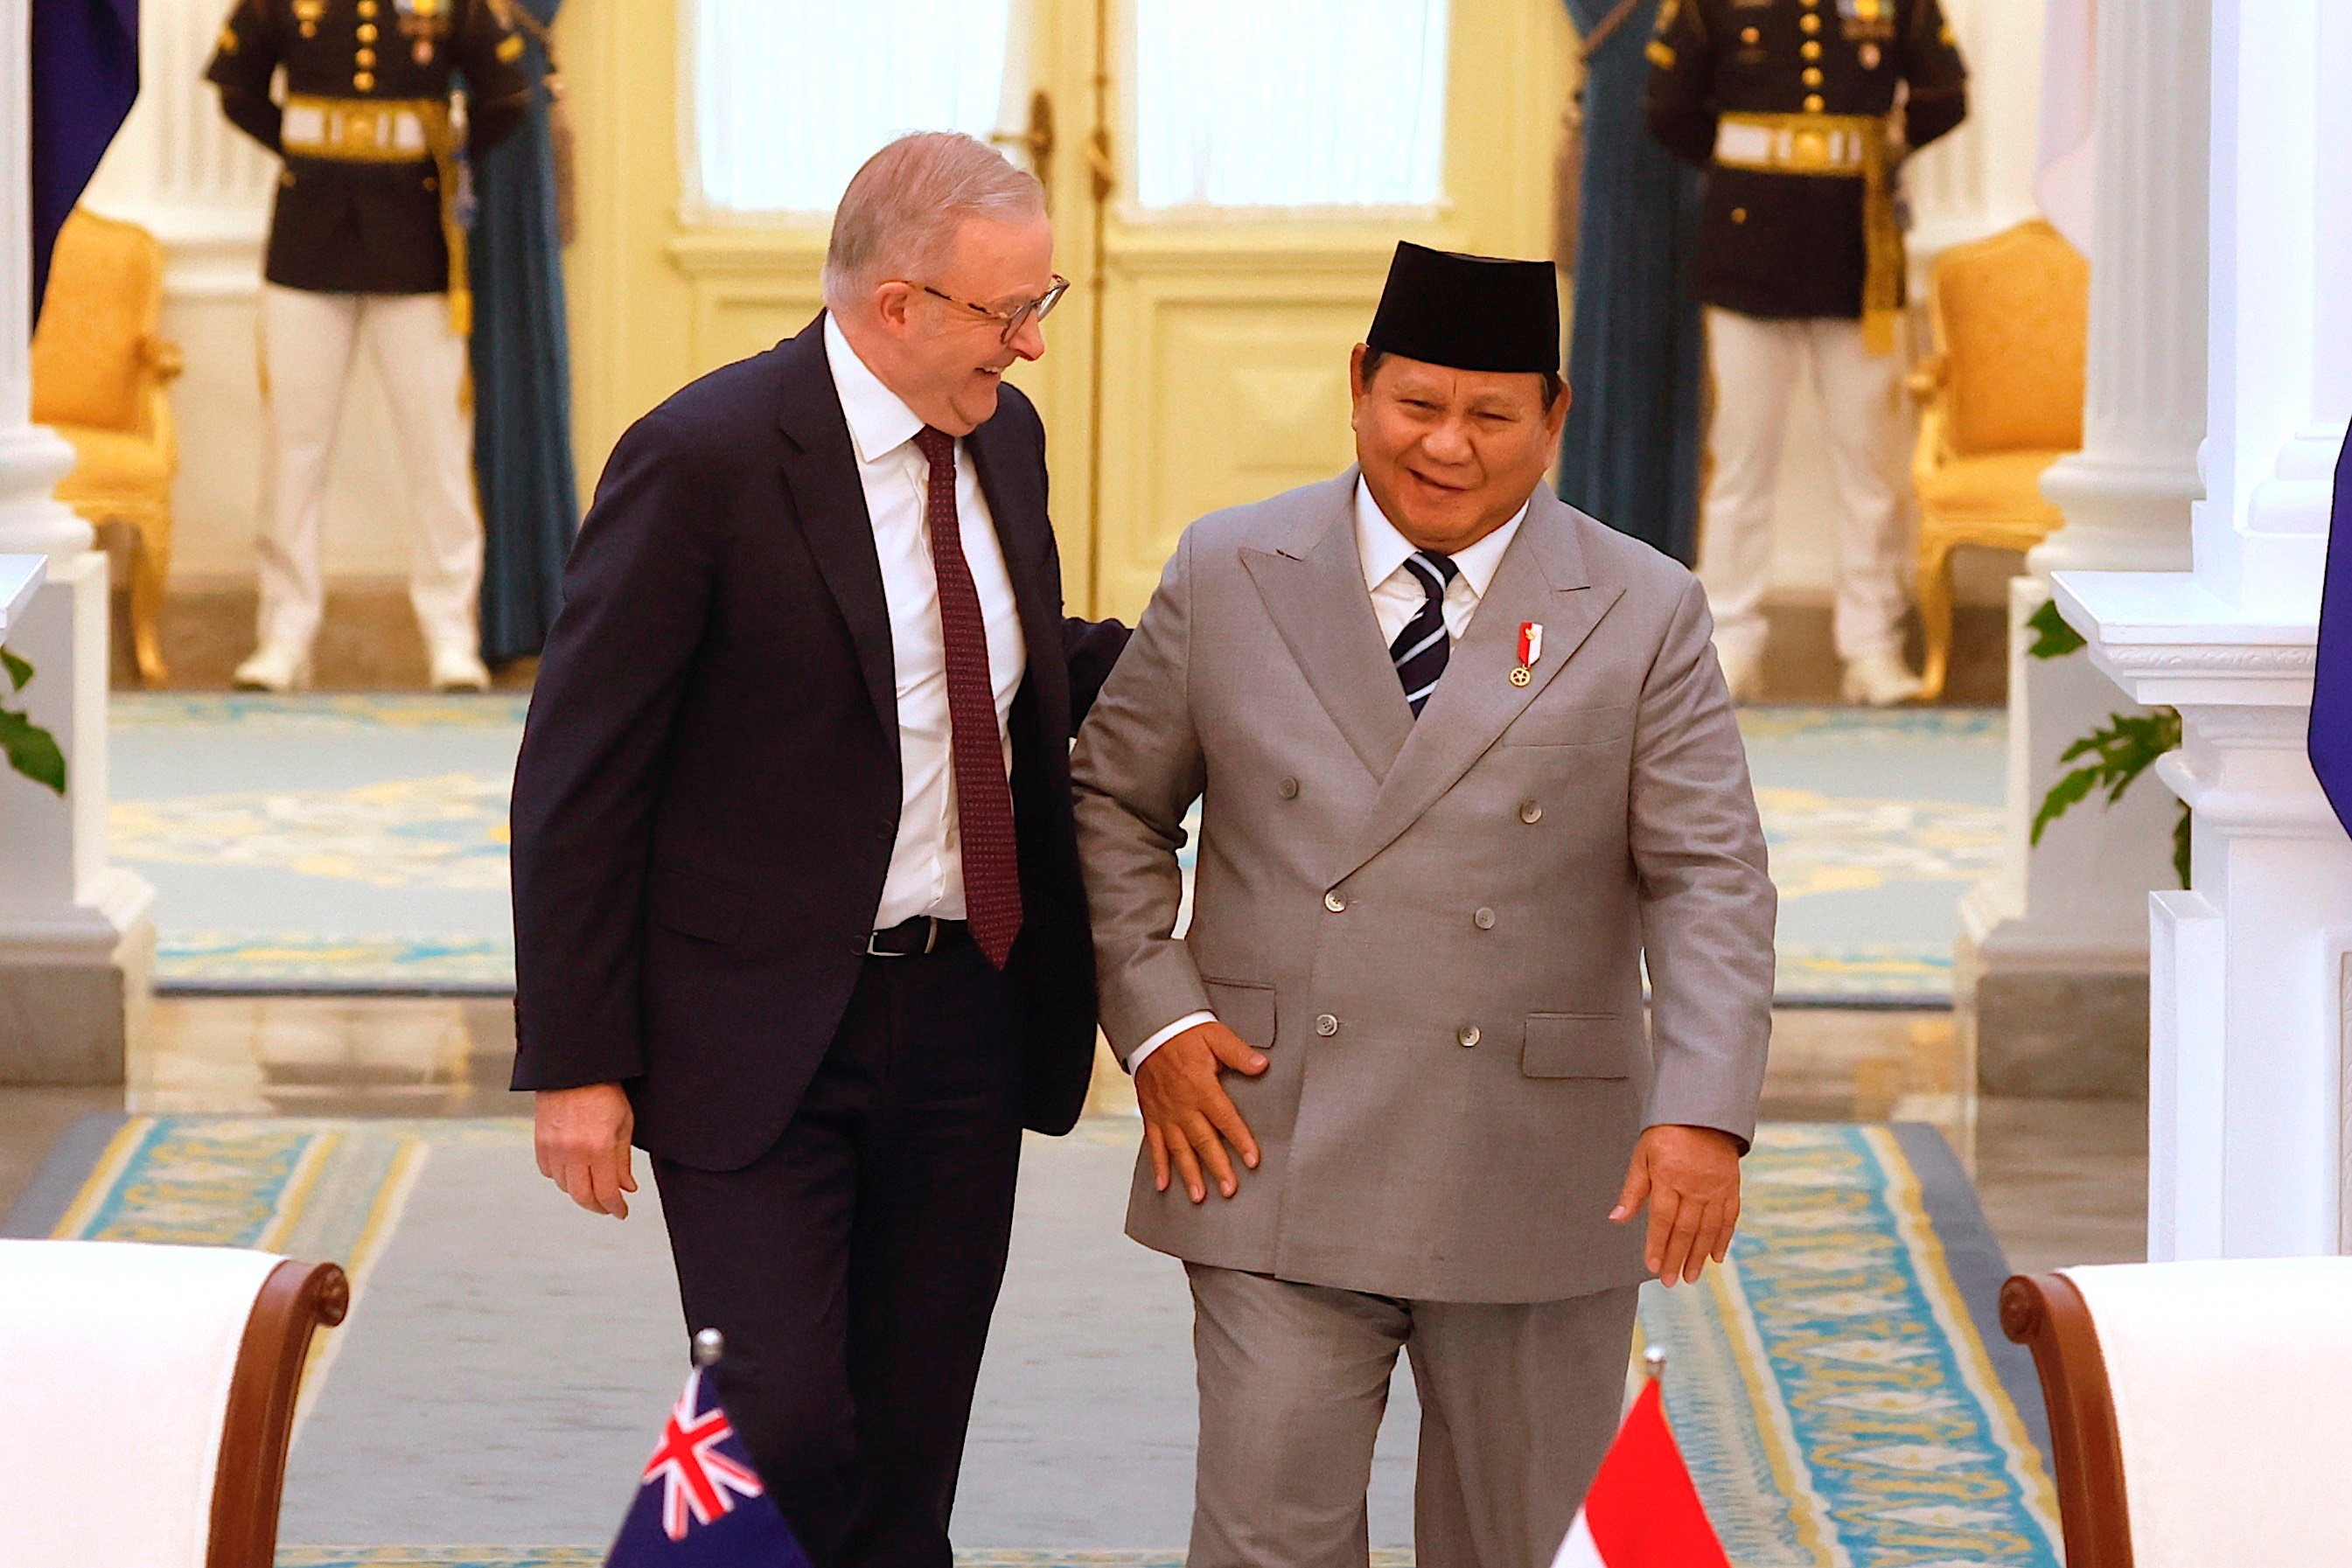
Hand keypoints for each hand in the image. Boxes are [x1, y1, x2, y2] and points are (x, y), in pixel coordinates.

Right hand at [535, 1083, 636, 1218]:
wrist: (574, 1067)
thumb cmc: (605, 1091)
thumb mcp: (624, 1124)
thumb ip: (623, 1160)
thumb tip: (627, 1188)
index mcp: (599, 1147)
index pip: (607, 1192)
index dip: (616, 1208)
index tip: (622, 1212)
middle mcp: (573, 1151)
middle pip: (582, 1197)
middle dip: (597, 1207)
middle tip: (608, 1207)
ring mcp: (553, 1147)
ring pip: (564, 1186)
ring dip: (580, 1191)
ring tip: (594, 1185)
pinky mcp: (540, 1142)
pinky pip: (549, 1172)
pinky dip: (562, 1176)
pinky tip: (574, 1169)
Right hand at [1133, 1021, 1266, 1203]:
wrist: (1150, 1030)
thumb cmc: (1183, 1034)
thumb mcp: (1215, 1036)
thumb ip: (1238, 1053)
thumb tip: (1261, 1065)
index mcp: (1201, 1087)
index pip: (1225, 1118)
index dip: (1240, 1140)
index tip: (1252, 1160)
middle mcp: (1182, 1105)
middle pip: (1203, 1141)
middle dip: (1217, 1167)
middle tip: (1229, 1189)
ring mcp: (1165, 1113)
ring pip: (1179, 1149)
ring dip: (1189, 1174)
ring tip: (1199, 1196)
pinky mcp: (1151, 1115)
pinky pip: (1153, 1144)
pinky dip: (1159, 1165)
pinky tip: (1164, 1184)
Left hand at [1610, 1124, 1741, 1286]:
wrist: (1703, 1112)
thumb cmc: (1667, 1133)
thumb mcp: (1642, 1156)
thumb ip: (1632, 1190)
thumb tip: (1616, 1218)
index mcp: (1668, 1177)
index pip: (1662, 1219)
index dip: (1657, 1244)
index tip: (1652, 1266)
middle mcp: (1694, 1185)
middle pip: (1685, 1229)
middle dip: (1677, 1258)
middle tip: (1670, 1281)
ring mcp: (1715, 1187)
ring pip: (1708, 1228)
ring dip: (1699, 1255)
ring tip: (1691, 1277)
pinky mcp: (1731, 1186)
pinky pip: (1729, 1217)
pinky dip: (1723, 1239)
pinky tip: (1716, 1257)